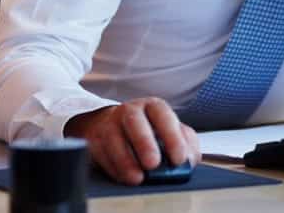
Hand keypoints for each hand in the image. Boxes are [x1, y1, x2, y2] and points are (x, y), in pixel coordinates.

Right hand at [64, 97, 201, 185]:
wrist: (112, 125)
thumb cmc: (149, 130)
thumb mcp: (170, 131)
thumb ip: (186, 142)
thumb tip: (190, 160)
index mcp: (153, 107)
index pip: (163, 115)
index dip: (172, 137)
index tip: (179, 158)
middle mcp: (130, 111)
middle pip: (135, 122)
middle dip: (144, 143)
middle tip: (154, 164)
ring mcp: (109, 123)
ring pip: (114, 138)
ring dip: (126, 160)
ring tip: (138, 177)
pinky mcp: (94, 139)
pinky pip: (100, 153)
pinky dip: (113, 167)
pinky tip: (124, 177)